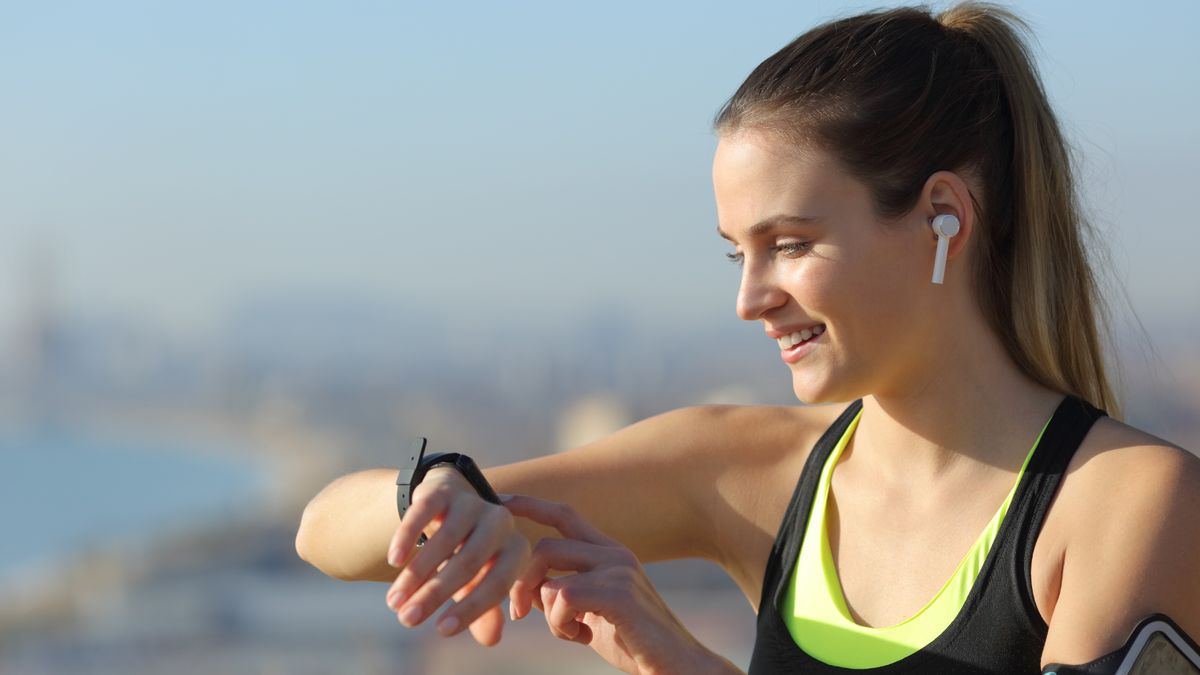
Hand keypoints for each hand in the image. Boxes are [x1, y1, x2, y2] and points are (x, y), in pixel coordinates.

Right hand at [384, 467, 530, 645]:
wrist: (449, 507)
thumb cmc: (466, 555)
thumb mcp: (476, 583)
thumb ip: (484, 611)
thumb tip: (491, 639)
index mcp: (516, 549)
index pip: (498, 584)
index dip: (470, 609)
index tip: (441, 631)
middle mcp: (501, 523)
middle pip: (469, 563)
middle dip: (435, 595)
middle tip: (407, 619)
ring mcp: (473, 503)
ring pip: (446, 540)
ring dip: (416, 574)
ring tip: (394, 601)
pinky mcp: (443, 490)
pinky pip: (424, 513)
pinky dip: (408, 537)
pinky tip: (394, 560)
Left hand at [504, 494, 727, 674]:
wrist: (677, 668)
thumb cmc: (634, 643)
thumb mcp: (595, 612)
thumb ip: (568, 593)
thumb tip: (531, 591)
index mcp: (609, 552)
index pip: (564, 514)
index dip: (531, 505)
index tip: (501, 500)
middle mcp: (615, 553)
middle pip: (545, 546)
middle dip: (521, 581)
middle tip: (518, 613)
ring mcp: (619, 570)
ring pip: (549, 575)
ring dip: (546, 612)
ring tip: (569, 632)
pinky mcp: (619, 593)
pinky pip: (561, 598)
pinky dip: (560, 626)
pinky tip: (583, 638)